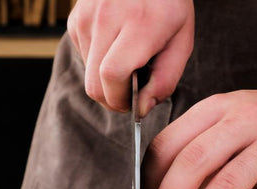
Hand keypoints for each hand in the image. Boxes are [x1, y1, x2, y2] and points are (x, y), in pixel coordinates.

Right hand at [67, 0, 194, 115]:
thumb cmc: (168, 5)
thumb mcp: (181, 40)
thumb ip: (165, 79)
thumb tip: (141, 109)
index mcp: (139, 23)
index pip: (112, 75)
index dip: (120, 99)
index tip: (132, 104)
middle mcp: (107, 18)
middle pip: (94, 84)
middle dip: (111, 98)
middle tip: (129, 94)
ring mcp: (87, 18)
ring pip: (88, 74)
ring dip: (106, 78)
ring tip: (127, 58)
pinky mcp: (75, 20)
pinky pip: (83, 57)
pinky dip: (98, 61)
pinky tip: (114, 45)